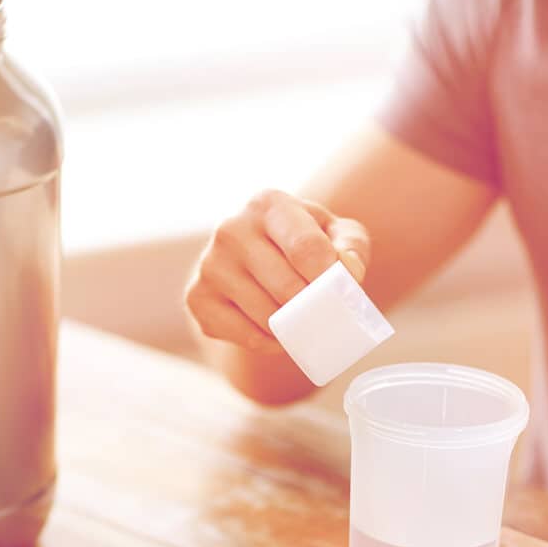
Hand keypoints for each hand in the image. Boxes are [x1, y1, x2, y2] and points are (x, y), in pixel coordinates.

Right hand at [185, 189, 369, 351]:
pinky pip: (246, 336)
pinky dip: (270, 342)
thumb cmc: (302, 243)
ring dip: (292, 327)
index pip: (305, 248)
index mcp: (268, 204)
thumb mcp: (335, 233)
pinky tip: (277, 331)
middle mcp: (231, 229)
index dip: (331, 279)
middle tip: (328, 315)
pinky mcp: (196, 298)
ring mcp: (209, 265)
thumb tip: (347, 272)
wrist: (252, 259)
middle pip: (287, 287)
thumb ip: (351, 246)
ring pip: (266, 316)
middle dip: (313, 308)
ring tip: (303, 321)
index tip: (344, 293)